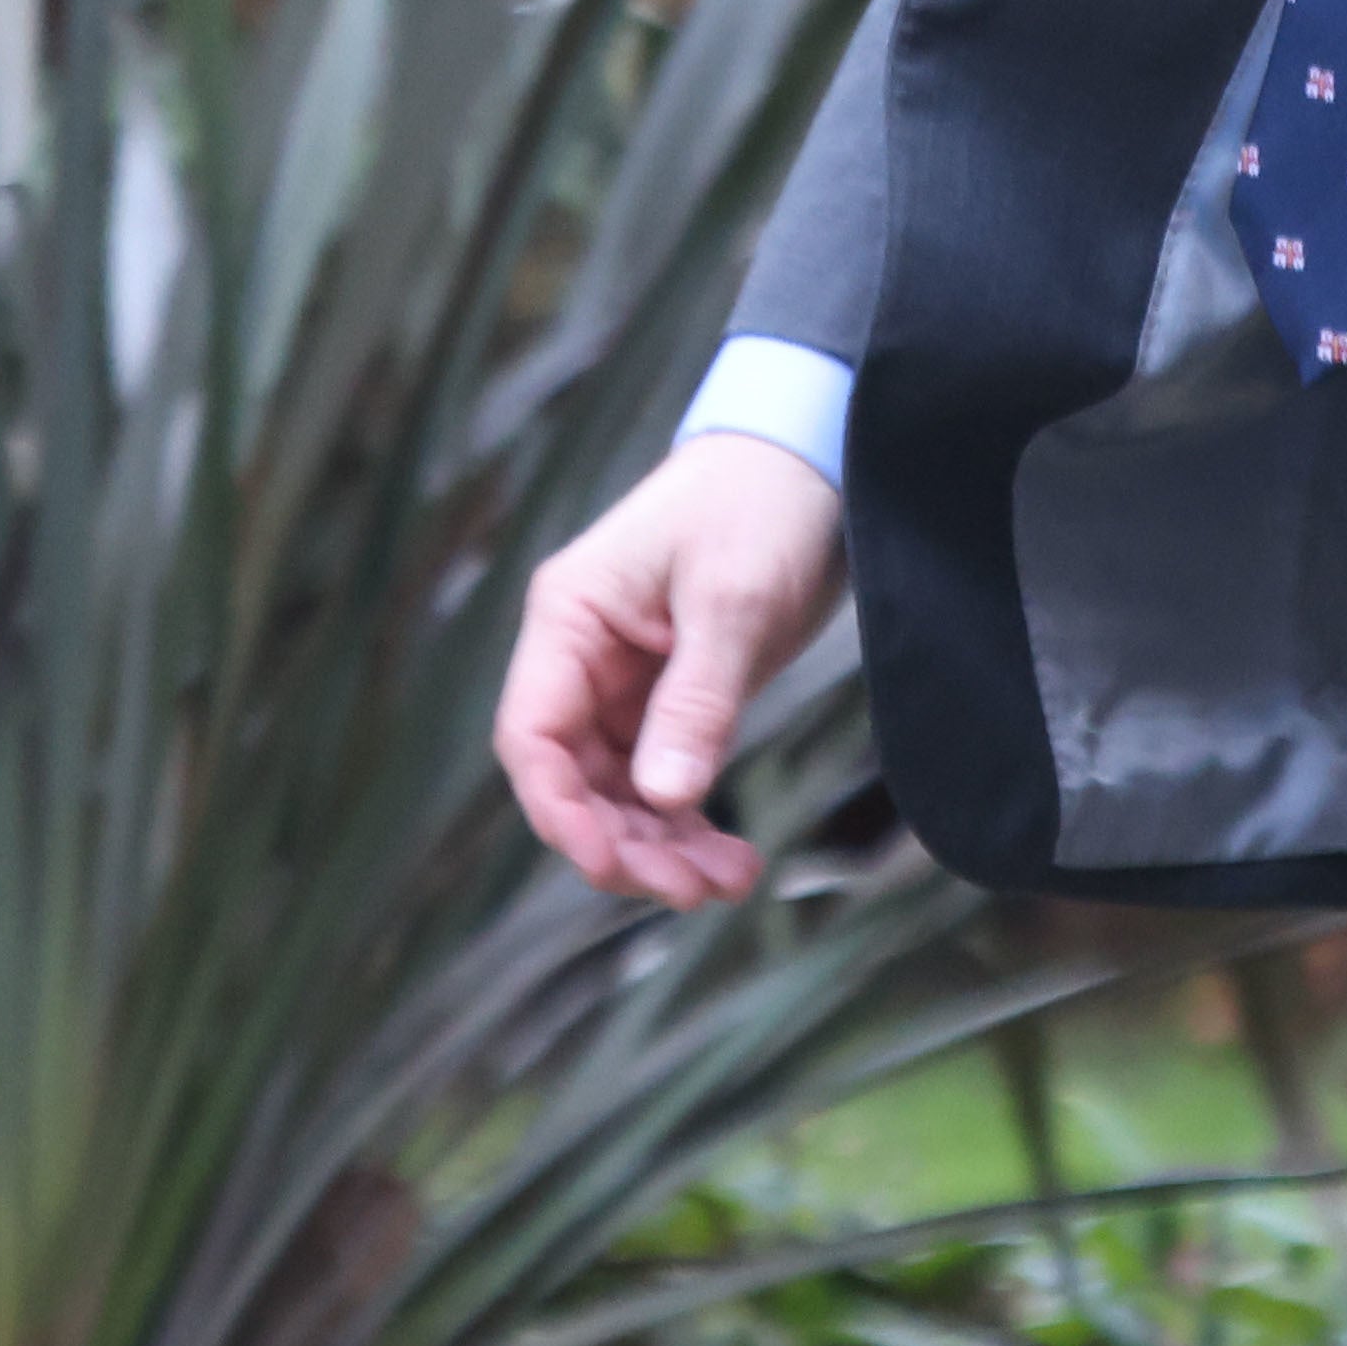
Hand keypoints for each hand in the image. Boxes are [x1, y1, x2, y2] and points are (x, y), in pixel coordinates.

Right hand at [494, 430, 849, 906]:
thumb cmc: (760, 501)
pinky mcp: (672, 693)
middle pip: (574, 781)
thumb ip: (697, 700)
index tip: (611, 864)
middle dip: (624, 844)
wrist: (813, 455)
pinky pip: (662, 777)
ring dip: (662, 845)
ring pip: (619, 792)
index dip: (560, 812)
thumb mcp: (733, 600)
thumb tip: (663, 798)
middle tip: (691, 889)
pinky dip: (689, 822)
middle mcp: (584, 655)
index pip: (532, 737)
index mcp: (569, 619)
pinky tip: (733, 858)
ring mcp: (626, 679)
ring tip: (728, 882)